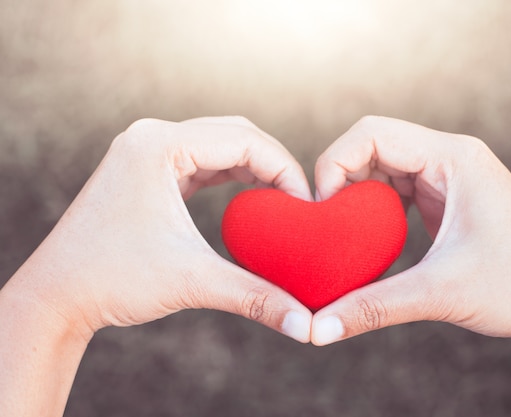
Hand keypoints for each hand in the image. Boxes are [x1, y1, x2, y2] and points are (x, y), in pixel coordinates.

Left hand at [5, 116, 312, 341]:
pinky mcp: (146, 168)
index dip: (285, 168)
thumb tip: (305, 326)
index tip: (307, 205)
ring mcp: (146, 150)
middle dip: (274, 164)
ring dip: (254, 167)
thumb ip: (255, 297)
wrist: (57, 296)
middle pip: (235, 133)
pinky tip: (251, 195)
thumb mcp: (191, 282)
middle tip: (300, 202)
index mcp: (158, 145)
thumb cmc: (111, 280)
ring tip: (282, 200)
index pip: (244, 139)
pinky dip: (231, 174)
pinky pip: (201, 159)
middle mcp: (151, 136)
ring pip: (219, 143)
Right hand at [310, 116, 510, 415]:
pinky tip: (367, 235)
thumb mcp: (441, 293)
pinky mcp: (445, 197)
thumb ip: (375, 307)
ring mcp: (448, 176)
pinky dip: (372, 207)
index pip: (373, 133)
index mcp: (454, 157)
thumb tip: (320, 329)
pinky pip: (395, 188)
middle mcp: (450, 157)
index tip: (324, 209)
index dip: (335, 163)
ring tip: (343, 231)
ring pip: (381, 165)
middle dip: (340, 179)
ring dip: (355, 193)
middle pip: (372, 144)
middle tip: (327, 223)